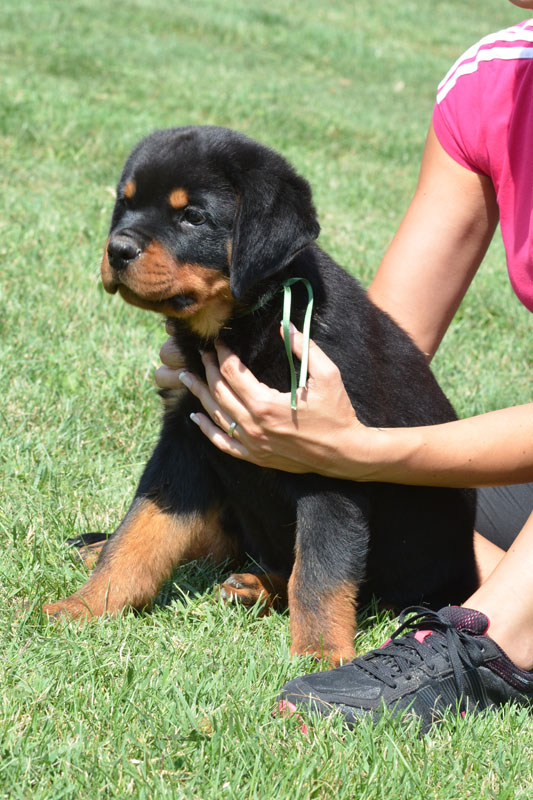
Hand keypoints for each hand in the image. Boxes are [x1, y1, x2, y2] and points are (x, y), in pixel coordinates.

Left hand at [174, 325, 377, 478]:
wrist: (345, 454)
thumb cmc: (338, 413)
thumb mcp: (327, 375)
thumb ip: (304, 348)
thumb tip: (284, 325)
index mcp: (265, 405)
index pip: (232, 373)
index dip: (223, 354)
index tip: (219, 342)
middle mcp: (253, 426)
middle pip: (219, 392)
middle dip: (207, 369)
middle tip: (201, 353)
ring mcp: (252, 444)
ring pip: (215, 416)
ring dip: (199, 394)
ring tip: (186, 377)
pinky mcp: (256, 457)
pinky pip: (223, 443)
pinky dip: (206, 429)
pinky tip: (195, 417)